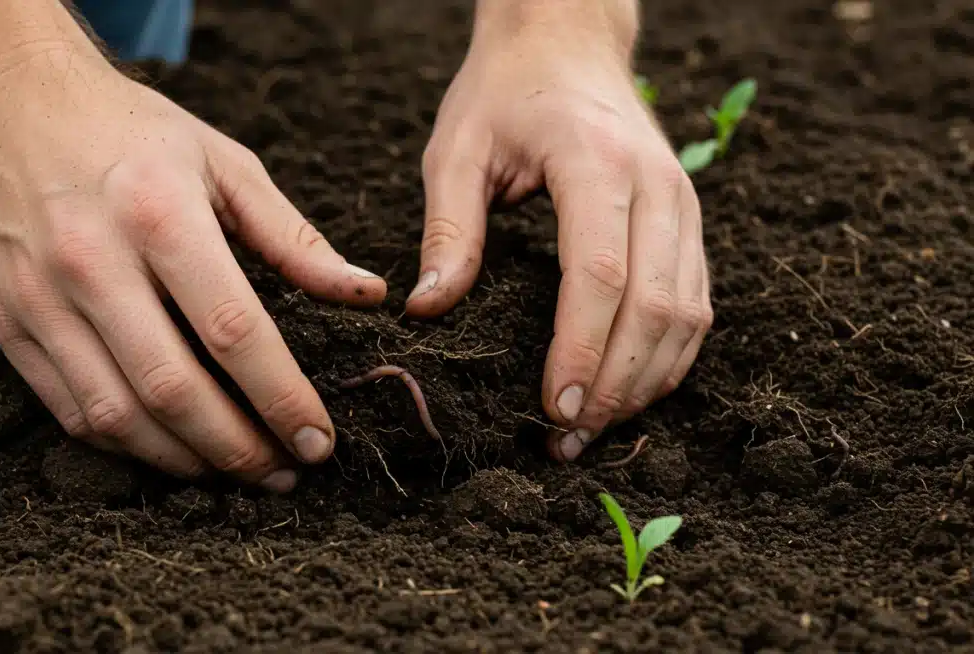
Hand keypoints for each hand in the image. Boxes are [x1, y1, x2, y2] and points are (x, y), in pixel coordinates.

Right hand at [0, 52, 385, 491]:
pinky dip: (126, 444)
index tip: (319, 439)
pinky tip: (171, 449)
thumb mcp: (224, 163)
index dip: (282, 398)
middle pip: (173, 389)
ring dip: (184, 461)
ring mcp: (39, 298)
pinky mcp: (7, 322)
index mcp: (158, 213)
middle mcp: (91, 261)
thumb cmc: (132, 132)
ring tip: (234, 472)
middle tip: (283, 473)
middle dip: (238, 449)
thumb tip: (365, 295)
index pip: (233, 331)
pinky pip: (68, 409)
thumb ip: (294, 238)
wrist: (6, 101)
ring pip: (116, 415)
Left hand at [406, 5, 712, 461]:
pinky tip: (628, 390)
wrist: (569, 40)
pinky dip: (669, 357)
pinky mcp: (690, 220)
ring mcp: (683, 203)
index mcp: (593, 163)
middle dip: (615, 385)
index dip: (581, 350)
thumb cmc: (504, 93)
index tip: (553, 409)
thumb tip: (430, 310)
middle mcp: (656, 184)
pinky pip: (697, 302)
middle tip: (567, 440)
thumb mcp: (456, 149)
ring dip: (646, 382)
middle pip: (655, 306)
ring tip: (594, 429)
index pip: (600, 275)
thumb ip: (448, 230)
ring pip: (688, 314)